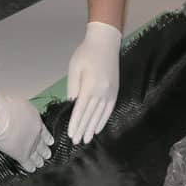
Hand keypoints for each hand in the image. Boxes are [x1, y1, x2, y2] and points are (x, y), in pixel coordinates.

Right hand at [0, 85, 53, 171]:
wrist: (1, 116)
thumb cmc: (6, 107)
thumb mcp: (20, 105)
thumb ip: (23, 113)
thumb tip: (19, 114)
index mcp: (36, 121)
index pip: (44, 132)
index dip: (47, 137)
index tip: (50, 141)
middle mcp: (36, 134)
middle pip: (42, 144)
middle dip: (45, 150)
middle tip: (48, 154)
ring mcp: (30, 145)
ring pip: (37, 155)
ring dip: (39, 160)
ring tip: (41, 163)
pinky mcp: (21, 154)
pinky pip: (27, 162)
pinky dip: (29, 166)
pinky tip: (31, 169)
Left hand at [66, 21, 121, 143]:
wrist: (106, 43)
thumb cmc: (86, 54)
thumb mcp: (74, 69)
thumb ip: (73, 89)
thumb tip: (72, 106)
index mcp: (90, 86)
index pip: (81, 110)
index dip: (76, 123)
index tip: (71, 134)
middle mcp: (102, 92)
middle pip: (90, 115)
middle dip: (83, 129)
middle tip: (76, 141)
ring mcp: (110, 92)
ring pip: (100, 115)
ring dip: (92, 128)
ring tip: (86, 139)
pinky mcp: (115, 91)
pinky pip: (109, 110)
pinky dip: (103, 120)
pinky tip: (98, 128)